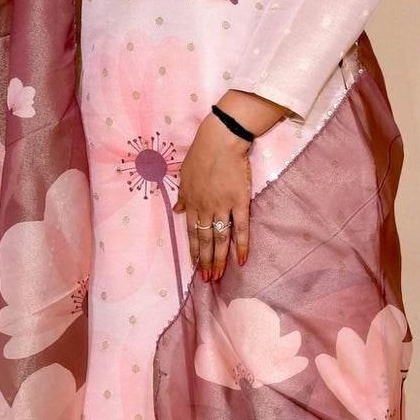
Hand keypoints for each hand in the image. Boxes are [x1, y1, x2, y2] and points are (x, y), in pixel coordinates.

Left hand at [175, 112, 253, 282]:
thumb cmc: (201, 153)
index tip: (194, 265)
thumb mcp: (184, 174)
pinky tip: (242, 260)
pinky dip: (242, 245)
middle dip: (205, 261)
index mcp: (191, 201)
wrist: (221, 140)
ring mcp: (223, 207)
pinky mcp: (240, 202)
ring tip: (218, 276)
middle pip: (204, 240)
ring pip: (220, 239)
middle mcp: (205, 208)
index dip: (193, 250)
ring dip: (219, 259)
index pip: (191, 231)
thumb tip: (177, 210)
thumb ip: (183, 195)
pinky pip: (241, 228)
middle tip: (207, 279)